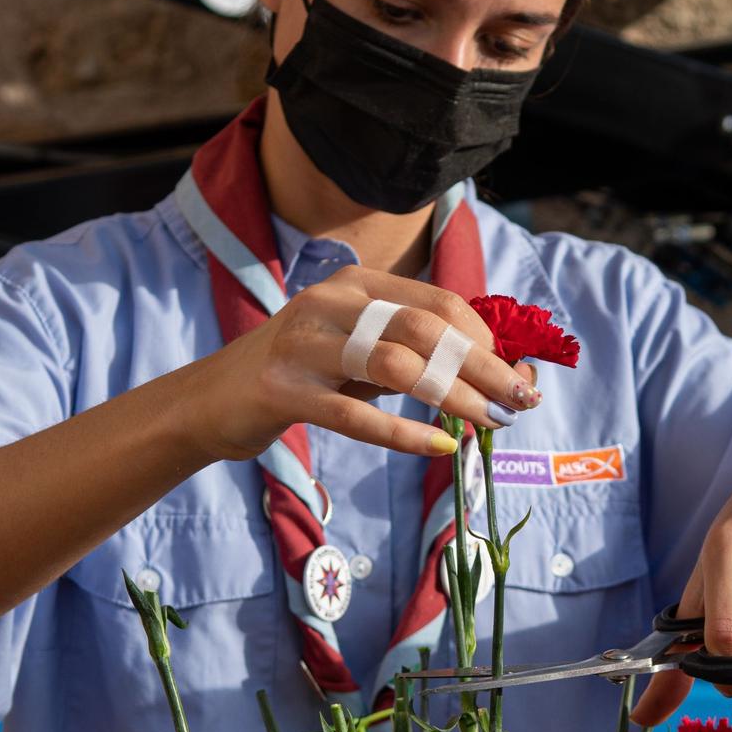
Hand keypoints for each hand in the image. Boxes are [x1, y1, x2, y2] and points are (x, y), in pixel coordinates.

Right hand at [178, 265, 540, 461]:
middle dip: (483, 366)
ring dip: (453, 397)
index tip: (517, 376)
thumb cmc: (304, 374)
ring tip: (486, 424)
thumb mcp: (361, 350)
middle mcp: (332, 303)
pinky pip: (355, 414)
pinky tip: (439, 447)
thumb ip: (415, 354)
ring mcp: (304, 344)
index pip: (440, 303)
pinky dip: (404, 433)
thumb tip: (496, 374)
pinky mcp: (283, 390)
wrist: (213, 399)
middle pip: (427, 329)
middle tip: (518, 402)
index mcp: (358, 284)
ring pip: (397, 366)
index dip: (487, 340)